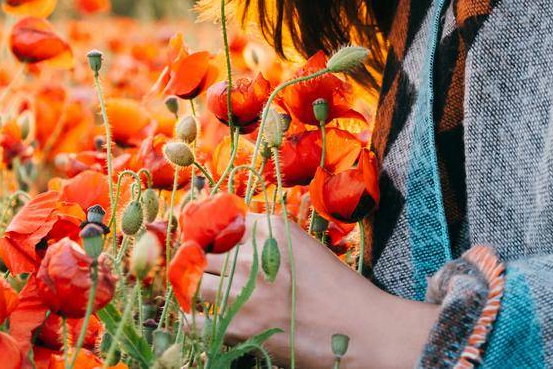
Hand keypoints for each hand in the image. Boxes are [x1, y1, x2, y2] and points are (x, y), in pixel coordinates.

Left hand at [192, 211, 439, 368]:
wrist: (362, 330)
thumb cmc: (339, 290)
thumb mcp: (304, 248)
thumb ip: (269, 240)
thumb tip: (233, 241)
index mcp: (270, 229)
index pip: (223, 223)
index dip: (216, 237)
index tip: (212, 245)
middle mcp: (252, 254)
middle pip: (204, 251)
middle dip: (204, 263)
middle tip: (207, 273)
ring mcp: (242, 290)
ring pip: (194, 281)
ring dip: (196, 288)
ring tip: (203, 294)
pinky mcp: (238, 326)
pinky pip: (192, 320)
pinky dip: (190, 320)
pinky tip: (194, 318)